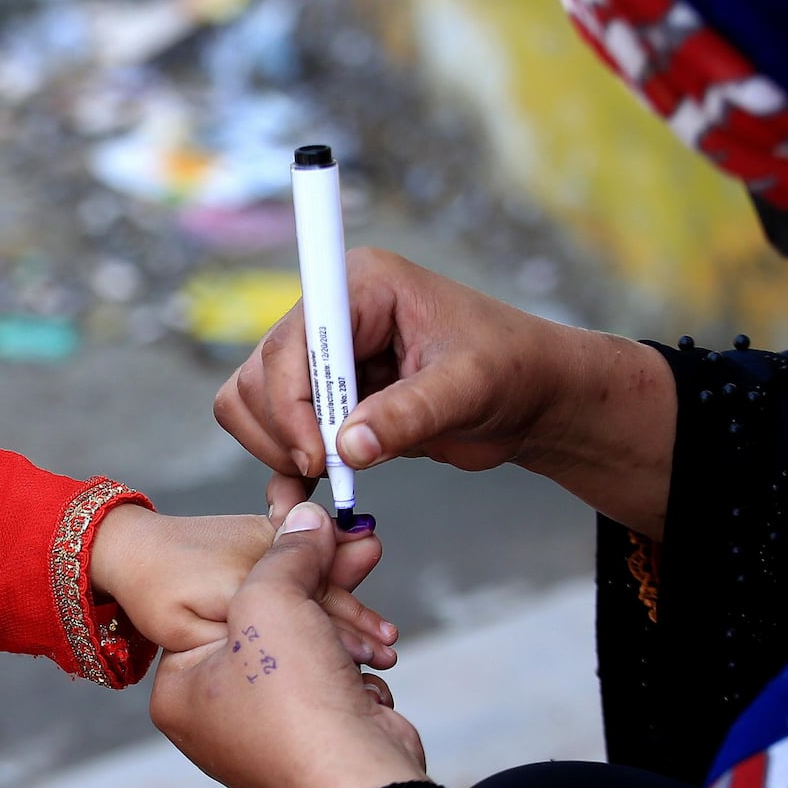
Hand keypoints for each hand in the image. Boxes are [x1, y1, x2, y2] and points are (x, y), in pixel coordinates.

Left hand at [151, 501, 485, 787]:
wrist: (360, 782)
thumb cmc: (296, 698)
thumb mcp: (274, 599)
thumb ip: (286, 552)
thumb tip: (308, 516)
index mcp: (179, 693)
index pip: (213, 608)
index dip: (266, 567)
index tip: (306, 536)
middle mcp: (214, 721)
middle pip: (266, 629)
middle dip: (318, 590)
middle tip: (357, 549)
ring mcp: (264, 739)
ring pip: (306, 656)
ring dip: (343, 628)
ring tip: (374, 596)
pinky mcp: (313, 748)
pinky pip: (330, 690)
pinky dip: (355, 673)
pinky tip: (376, 662)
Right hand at [212, 249, 675, 537]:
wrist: (534, 397)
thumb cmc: (515, 369)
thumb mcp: (469, 388)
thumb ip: (409, 414)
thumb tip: (347, 448)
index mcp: (361, 287)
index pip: (291, 342)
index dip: (291, 404)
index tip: (319, 458)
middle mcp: (331, 315)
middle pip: (258, 375)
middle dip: (285, 433)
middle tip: (331, 473)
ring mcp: (325, 358)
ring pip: (253, 405)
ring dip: (279, 451)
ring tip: (332, 483)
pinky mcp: (328, 398)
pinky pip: (274, 432)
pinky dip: (283, 467)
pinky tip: (304, 500)